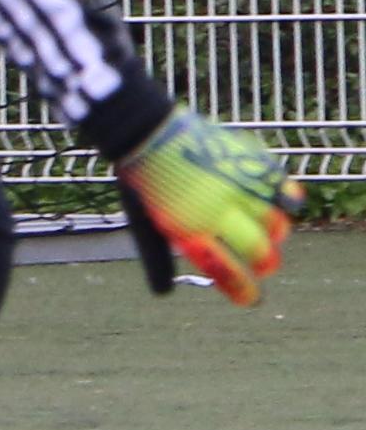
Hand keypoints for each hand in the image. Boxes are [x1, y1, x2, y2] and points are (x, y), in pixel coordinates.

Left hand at [122, 105, 300, 304]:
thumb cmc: (143, 179)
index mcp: (190, 230)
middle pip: (259, 251)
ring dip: (276, 234)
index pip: (227, 271)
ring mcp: (237, 186)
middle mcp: (218, 211)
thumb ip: (158, 256)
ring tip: (269, 234)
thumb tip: (164, 293)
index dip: (243, 290)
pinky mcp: (249, 162)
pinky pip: (281, 188)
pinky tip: (284, 203)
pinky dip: (286, 198)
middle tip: (265, 264)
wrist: (144, 130)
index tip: (252, 298)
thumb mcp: (145, 222)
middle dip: (265, 263)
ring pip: (276, 223)